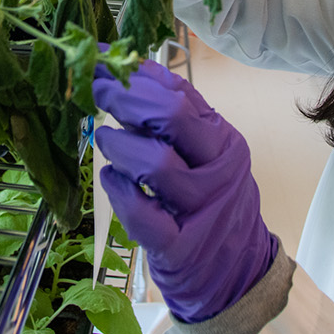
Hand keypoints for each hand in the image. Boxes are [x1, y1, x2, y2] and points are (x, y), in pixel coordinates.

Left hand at [92, 61, 276, 323]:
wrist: (237, 273)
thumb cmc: (211, 205)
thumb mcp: (206, 155)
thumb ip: (178, 116)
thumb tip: (135, 67)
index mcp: (223, 141)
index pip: (180, 94)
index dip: (135, 74)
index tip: (101, 60)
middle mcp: (218, 170)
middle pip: (172, 118)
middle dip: (126, 98)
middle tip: (96, 90)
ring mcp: (201, 209)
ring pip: (156, 164)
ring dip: (120, 146)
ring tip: (104, 139)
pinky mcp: (180, 247)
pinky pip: (143, 214)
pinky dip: (120, 191)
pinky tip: (110, 179)